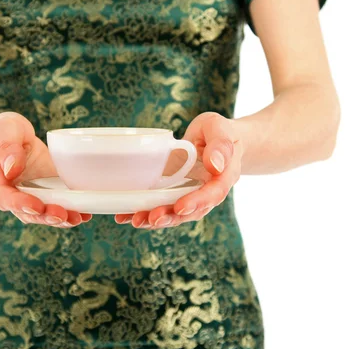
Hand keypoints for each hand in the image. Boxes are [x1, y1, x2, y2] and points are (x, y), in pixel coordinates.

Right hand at [0, 112, 91, 226]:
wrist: (11, 135)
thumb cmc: (4, 131)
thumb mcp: (4, 129)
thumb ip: (7, 146)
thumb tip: (11, 168)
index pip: (5, 197)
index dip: (20, 204)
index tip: (36, 206)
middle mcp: (14, 191)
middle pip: (26, 212)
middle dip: (45, 216)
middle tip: (62, 215)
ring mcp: (31, 194)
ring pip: (42, 214)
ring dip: (60, 219)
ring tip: (76, 218)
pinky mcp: (47, 192)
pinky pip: (57, 204)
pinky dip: (71, 210)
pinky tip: (85, 213)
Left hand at [114, 112, 241, 228]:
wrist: (213, 136)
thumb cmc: (218, 130)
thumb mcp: (219, 128)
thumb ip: (220, 145)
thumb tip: (215, 165)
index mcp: (223, 177)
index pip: (213, 193)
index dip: (197, 202)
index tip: (180, 207)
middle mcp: (207, 192)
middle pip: (191, 210)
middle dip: (171, 216)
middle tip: (153, 218)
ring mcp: (189, 194)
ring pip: (174, 212)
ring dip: (155, 218)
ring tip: (136, 220)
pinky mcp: (174, 192)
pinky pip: (161, 204)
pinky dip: (144, 211)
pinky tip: (125, 215)